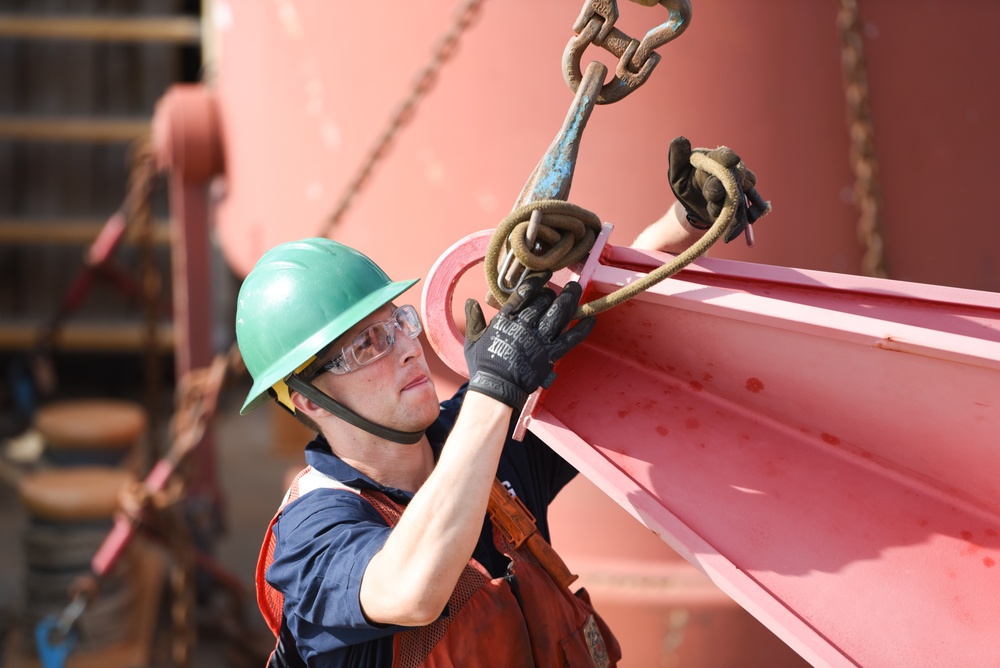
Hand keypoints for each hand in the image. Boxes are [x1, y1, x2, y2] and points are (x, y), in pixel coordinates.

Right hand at [464, 273, 595, 409]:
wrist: (496, 389)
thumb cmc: (483, 365)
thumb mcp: (473, 340)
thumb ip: (474, 319)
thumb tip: (470, 301)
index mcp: (506, 319)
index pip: (524, 293)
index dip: (536, 281)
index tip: (544, 274)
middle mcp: (525, 325)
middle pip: (543, 301)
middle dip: (551, 293)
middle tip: (557, 289)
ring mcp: (540, 340)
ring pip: (559, 313)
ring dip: (569, 299)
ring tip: (576, 289)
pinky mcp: (551, 355)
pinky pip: (571, 338)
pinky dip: (582, 328)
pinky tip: (591, 318)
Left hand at [667, 136, 769, 242]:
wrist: (695, 204)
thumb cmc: (686, 183)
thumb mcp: (677, 172)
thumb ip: (678, 156)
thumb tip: (679, 140)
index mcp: (717, 160)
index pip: (725, 156)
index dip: (728, 158)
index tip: (731, 160)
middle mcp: (733, 173)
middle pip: (735, 178)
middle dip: (725, 186)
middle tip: (712, 194)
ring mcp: (739, 190)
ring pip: (742, 197)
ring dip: (732, 207)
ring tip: (715, 216)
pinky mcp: (741, 207)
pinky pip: (746, 215)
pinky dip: (741, 225)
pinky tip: (732, 236)